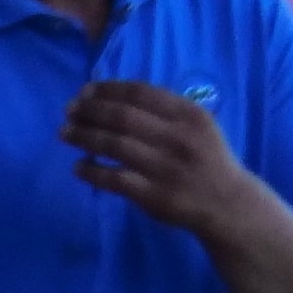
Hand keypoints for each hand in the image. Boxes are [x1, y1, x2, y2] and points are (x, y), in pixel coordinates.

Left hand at [63, 80, 268, 245]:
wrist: (227, 203)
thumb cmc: (207, 158)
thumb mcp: (199, 125)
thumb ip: (167, 110)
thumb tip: (114, 97)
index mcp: (190, 116)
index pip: (141, 94)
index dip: (108, 89)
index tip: (86, 90)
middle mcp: (178, 138)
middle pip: (123, 117)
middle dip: (90, 111)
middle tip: (69, 111)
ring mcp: (164, 167)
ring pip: (114, 145)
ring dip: (84, 136)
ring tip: (65, 133)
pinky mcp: (153, 194)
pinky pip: (113, 179)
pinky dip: (91, 170)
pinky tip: (78, 165)